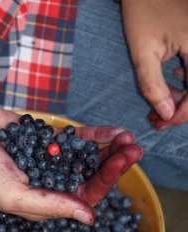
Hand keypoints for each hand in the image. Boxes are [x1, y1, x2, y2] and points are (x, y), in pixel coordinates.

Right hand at [0, 102, 141, 224]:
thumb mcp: (15, 196)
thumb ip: (53, 205)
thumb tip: (90, 219)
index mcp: (45, 202)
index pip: (84, 197)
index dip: (105, 182)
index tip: (120, 164)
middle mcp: (52, 182)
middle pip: (90, 176)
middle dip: (113, 164)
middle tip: (134, 151)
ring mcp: (51, 159)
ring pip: (87, 157)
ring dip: (109, 150)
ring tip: (129, 139)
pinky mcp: (47, 138)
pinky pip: (75, 138)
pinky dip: (94, 136)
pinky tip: (113, 132)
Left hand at [121, 0, 187, 128]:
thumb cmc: (142, 13)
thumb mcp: (143, 53)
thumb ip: (153, 85)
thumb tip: (165, 114)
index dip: (181, 113)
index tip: (161, 123)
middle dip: (181, 108)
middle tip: (157, 118)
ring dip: (184, 97)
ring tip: (159, 104)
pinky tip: (172, 81)